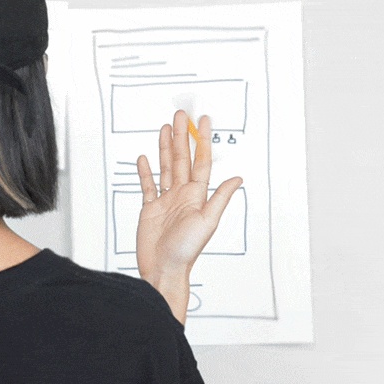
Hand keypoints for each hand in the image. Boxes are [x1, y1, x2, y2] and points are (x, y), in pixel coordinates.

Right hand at [136, 110, 242, 323]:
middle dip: (182, 136)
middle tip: (181, 115)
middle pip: (182, 158)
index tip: (203, 121)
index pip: (200, 161)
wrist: (164, 268)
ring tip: (165, 128)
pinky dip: (146, 171)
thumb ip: (220, 197)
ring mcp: (166, 200)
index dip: (202, 140)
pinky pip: (148, 185)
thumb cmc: (186, 250)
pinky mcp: (150, 208)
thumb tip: (238, 178)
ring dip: (165, 148)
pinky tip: (145, 158)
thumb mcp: (207, 221)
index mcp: (196, 195)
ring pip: (166, 167)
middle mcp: (182, 194)